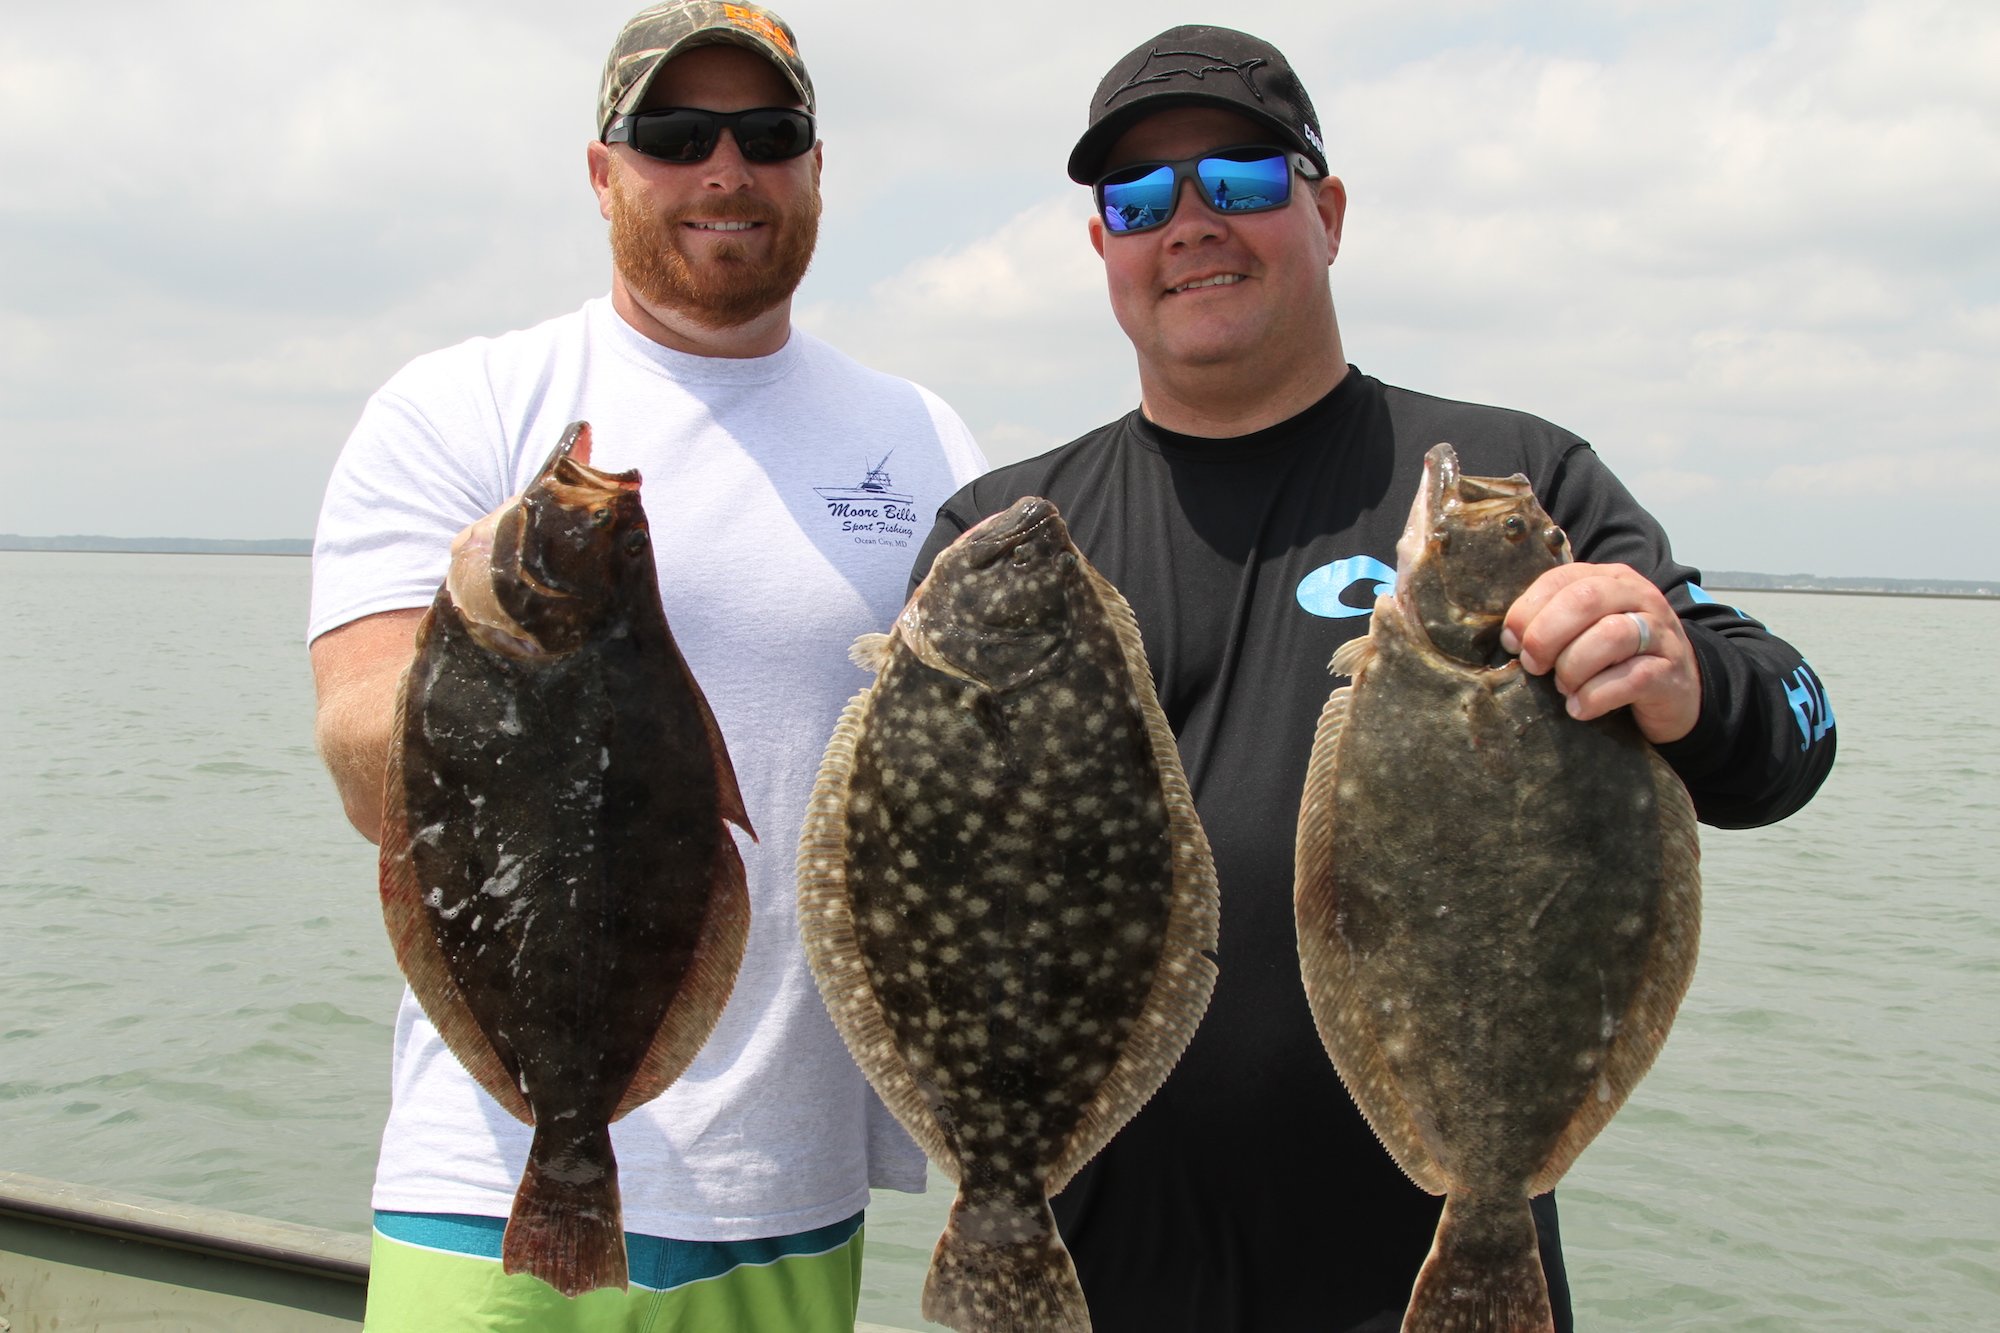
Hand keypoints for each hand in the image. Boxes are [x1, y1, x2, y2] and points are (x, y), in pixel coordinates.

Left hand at [1500, 562, 1699, 744]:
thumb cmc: (1616, 658)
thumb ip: (1552, 621)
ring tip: (1562, 688)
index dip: (1527, 610)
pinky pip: (1631, 678)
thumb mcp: (1585, 629)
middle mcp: (1638, 597)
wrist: (1676, 689)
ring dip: (1573, 667)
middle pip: (1585, 600)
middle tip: (1533, 665)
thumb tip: (1508, 639)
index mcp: (1610, 579)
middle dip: (1547, 635)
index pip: (1560, 579)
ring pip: (1610, 636)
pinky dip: (1595, 696)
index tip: (1511, 642)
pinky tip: (1579, 709)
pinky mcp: (1669, 672)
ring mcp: (1659, 633)